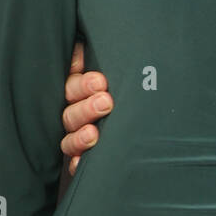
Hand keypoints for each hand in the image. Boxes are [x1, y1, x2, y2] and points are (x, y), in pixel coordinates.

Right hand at [62, 40, 113, 173]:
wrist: (146, 101)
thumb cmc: (125, 73)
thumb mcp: (106, 60)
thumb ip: (90, 55)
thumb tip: (82, 52)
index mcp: (78, 88)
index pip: (73, 87)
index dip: (83, 85)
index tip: (100, 82)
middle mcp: (75, 111)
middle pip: (71, 113)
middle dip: (87, 108)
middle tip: (106, 102)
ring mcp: (78, 134)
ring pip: (69, 137)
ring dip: (80, 136)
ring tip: (93, 133)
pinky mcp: (84, 152)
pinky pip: (75, 160)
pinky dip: (77, 162)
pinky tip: (80, 161)